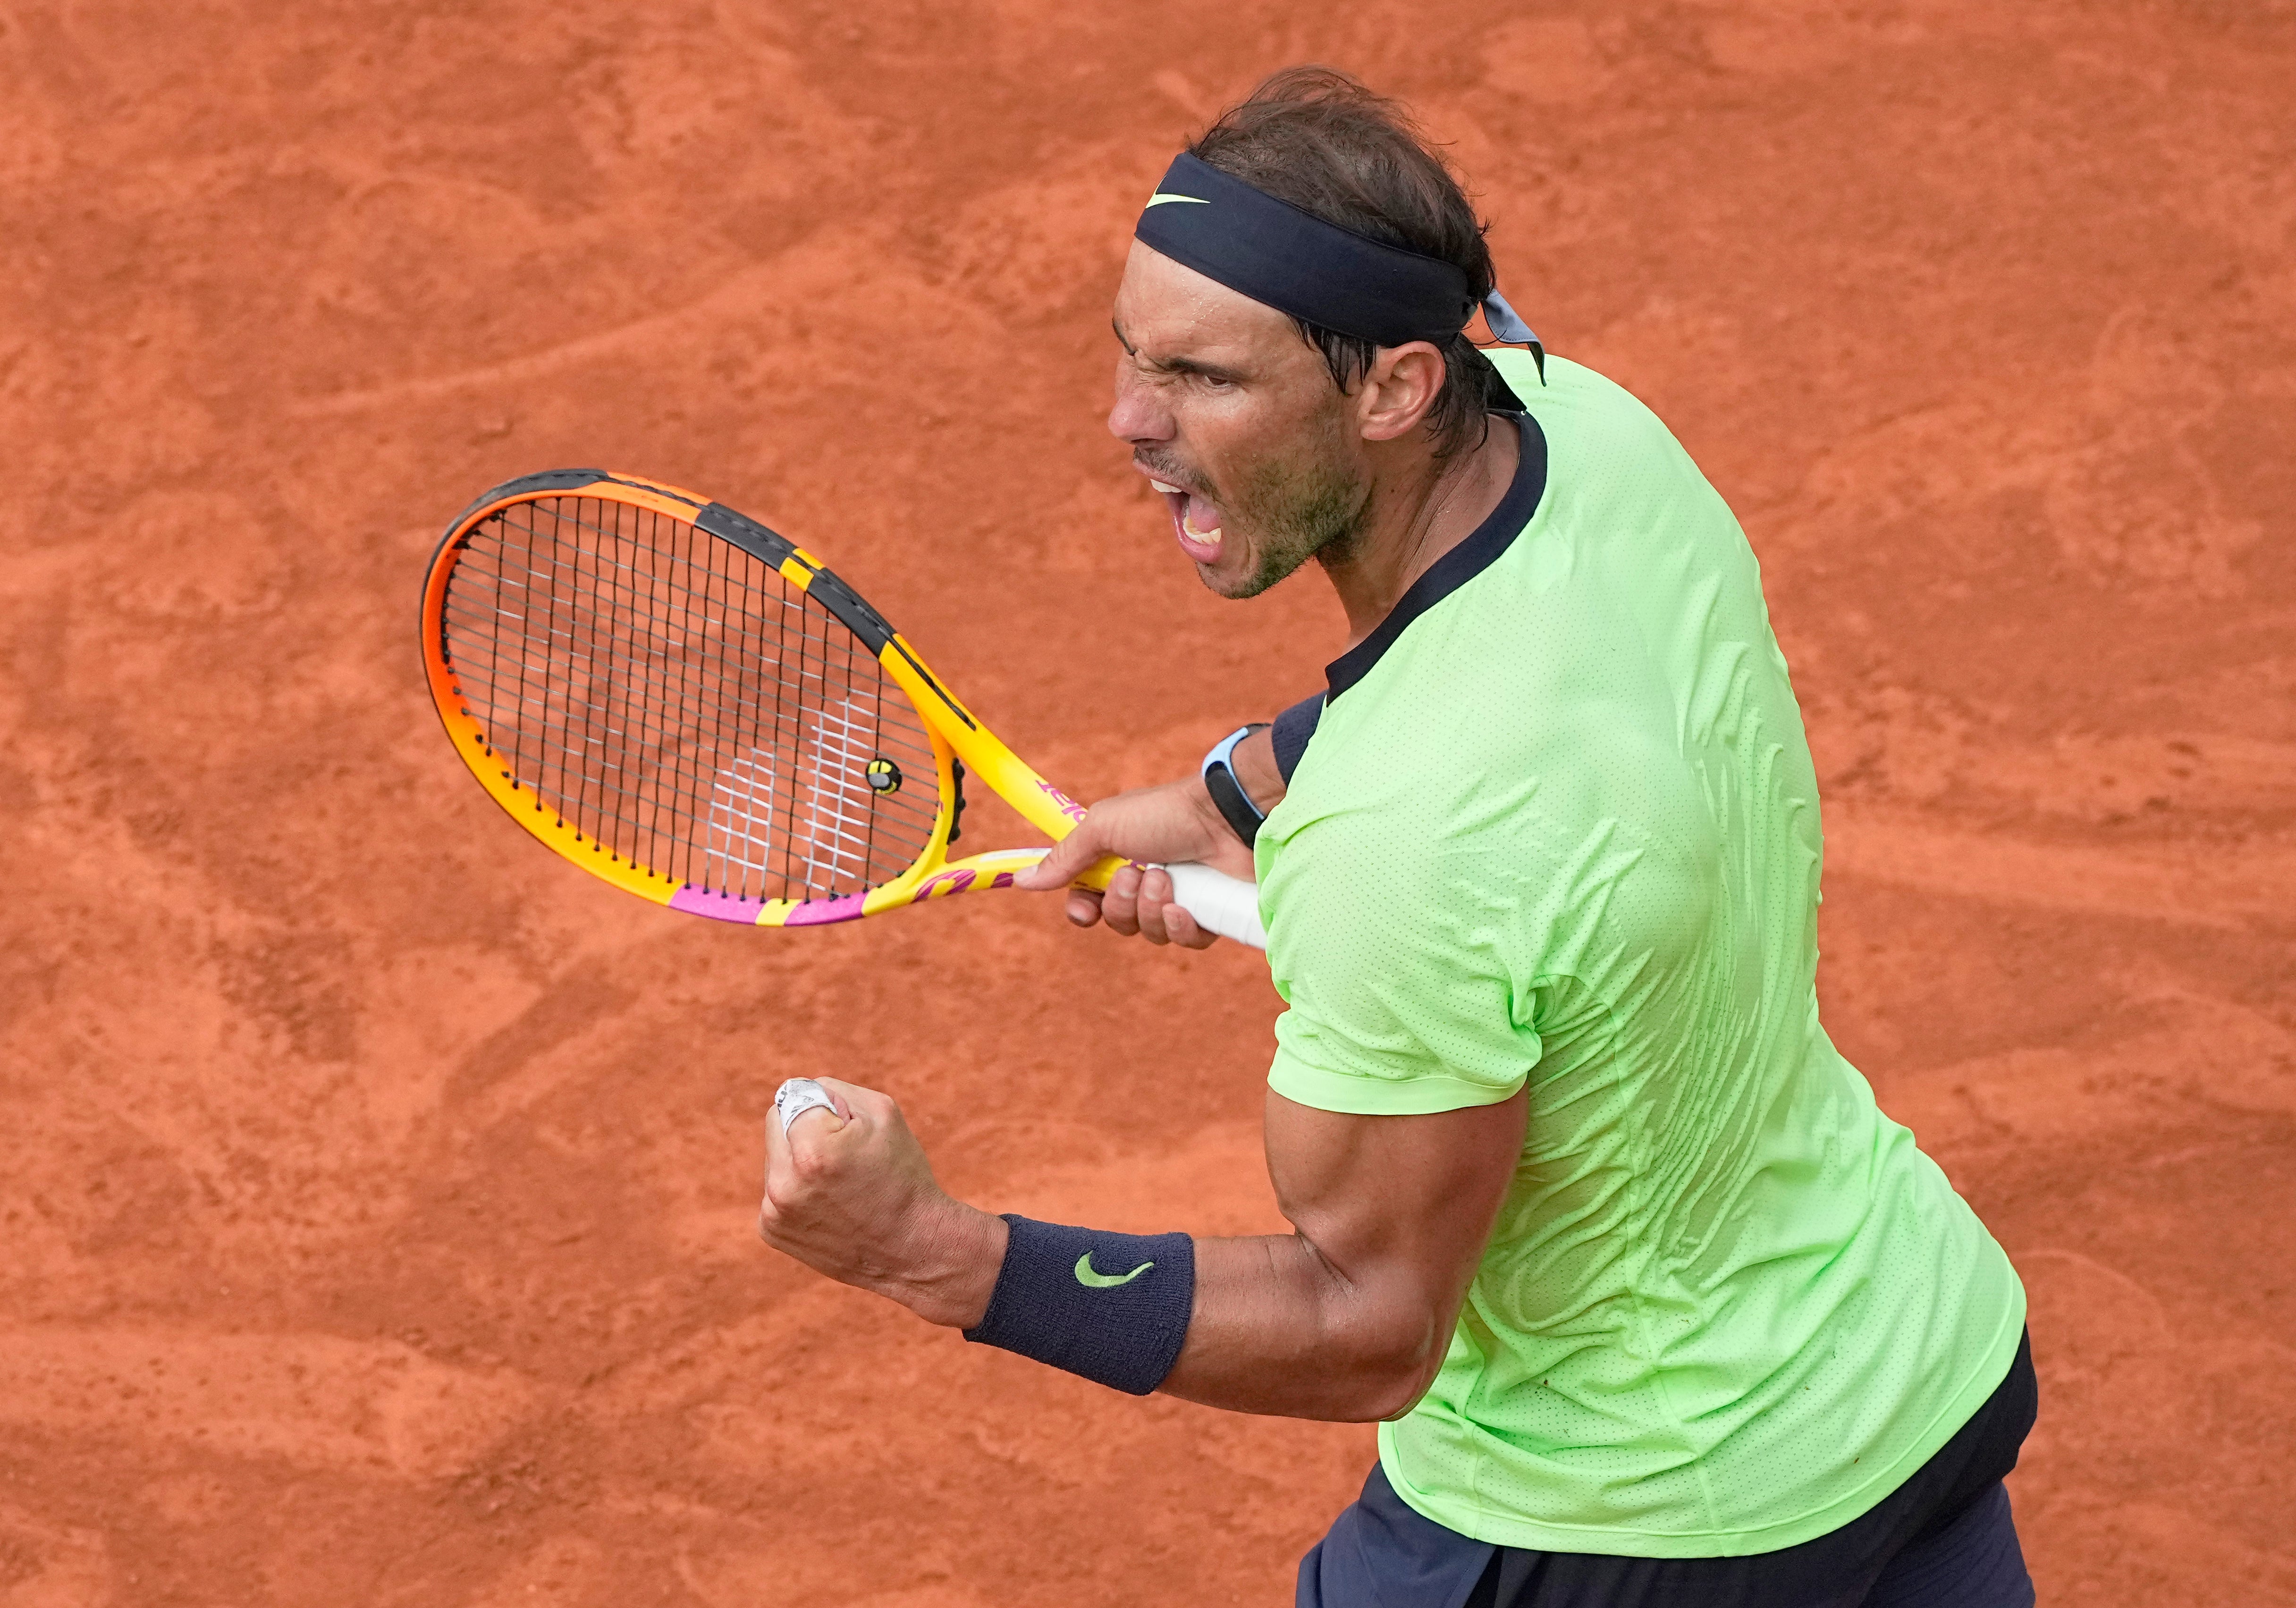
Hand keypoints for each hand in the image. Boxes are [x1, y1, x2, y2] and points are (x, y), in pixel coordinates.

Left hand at [757, 1078, 1007, 1327]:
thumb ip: (832, 1091)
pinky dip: (797, 1189)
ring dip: (800, 1160)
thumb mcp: (882, 1113)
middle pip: (777, 1125)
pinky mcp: (771, 1231)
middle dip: (806, 1129)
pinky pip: (775, 1189)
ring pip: (776, 1158)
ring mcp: (773, 1212)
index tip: (849, 1133)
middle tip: (845, 1156)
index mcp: (811, 1151)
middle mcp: (783, 1184)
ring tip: (840, 1185)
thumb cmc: (903, 1176)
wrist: (913, 1249)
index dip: (825, 1109)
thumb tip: (797, 1093)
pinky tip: (829, 1206)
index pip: (791, 1098)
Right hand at [1014, 776, 1254, 946]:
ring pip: (1149, 934)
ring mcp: (1179, 899)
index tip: (1086, 909)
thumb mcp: (1104, 827)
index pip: (1090, 902)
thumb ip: (1065, 857)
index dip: (1085, 911)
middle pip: (1117, 922)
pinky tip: (1187, 906)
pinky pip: (1184, 942)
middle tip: (1137, 874)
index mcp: (1119, 859)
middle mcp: (1147, 881)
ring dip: (1152, 909)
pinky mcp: (1209, 915)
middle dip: (1122, 904)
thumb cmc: (1165, 813)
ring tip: (1168, 877)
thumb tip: (1021, 880)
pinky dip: (1180, 926)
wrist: (1228, 817)